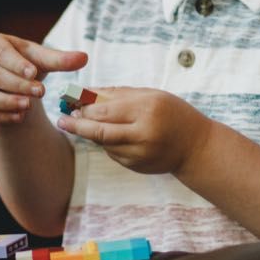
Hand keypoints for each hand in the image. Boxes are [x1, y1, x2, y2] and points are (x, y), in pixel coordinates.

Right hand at [0, 33, 86, 122]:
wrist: (9, 81)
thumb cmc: (25, 64)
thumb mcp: (41, 60)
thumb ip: (60, 60)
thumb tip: (84, 58)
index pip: (1, 54)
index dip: (16, 63)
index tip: (33, 72)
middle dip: (17, 85)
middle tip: (39, 92)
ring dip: (6, 102)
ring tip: (27, 106)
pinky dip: (1, 116)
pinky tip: (19, 118)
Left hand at [57, 87, 212, 174]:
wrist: (196, 147)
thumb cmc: (173, 114)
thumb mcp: (150, 96)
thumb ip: (118, 94)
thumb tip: (86, 92)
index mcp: (147, 109)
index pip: (105, 110)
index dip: (84, 107)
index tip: (71, 103)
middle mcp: (143, 133)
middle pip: (99, 131)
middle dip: (77, 125)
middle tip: (64, 120)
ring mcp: (139, 153)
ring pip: (103, 144)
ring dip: (91, 134)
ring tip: (82, 124)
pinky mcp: (136, 166)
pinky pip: (113, 153)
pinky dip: (106, 143)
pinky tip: (110, 135)